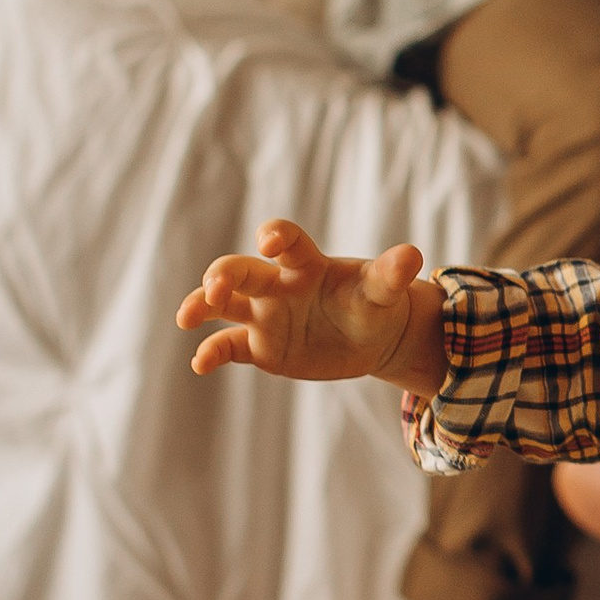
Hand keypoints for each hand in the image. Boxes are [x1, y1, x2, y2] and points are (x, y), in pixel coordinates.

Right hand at [178, 217, 446, 391]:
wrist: (372, 338)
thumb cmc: (375, 303)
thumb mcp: (384, 291)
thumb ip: (391, 275)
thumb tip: (414, 257)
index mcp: (305, 263)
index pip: (284, 239)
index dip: (274, 236)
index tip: (268, 242)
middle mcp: (277, 285)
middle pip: (239, 270)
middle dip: (221, 276)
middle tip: (213, 288)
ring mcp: (265, 316)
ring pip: (223, 306)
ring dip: (200, 305)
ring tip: (185, 318)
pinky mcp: (260, 347)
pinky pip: (229, 347)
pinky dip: (211, 353)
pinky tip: (199, 364)